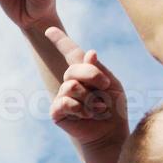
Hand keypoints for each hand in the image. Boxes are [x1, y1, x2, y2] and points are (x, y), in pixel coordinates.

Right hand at [47, 27, 129, 157]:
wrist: (110, 132)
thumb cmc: (113, 107)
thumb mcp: (111, 84)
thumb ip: (99, 69)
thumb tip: (89, 52)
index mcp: (83, 72)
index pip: (69, 53)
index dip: (60, 40)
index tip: (49, 30)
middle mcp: (70, 82)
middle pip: (74, 69)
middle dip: (93, 77)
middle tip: (105, 89)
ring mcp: (62, 96)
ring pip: (71, 86)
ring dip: (90, 97)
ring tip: (98, 107)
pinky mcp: (57, 111)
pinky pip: (65, 102)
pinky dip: (81, 108)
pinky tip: (87, 115)